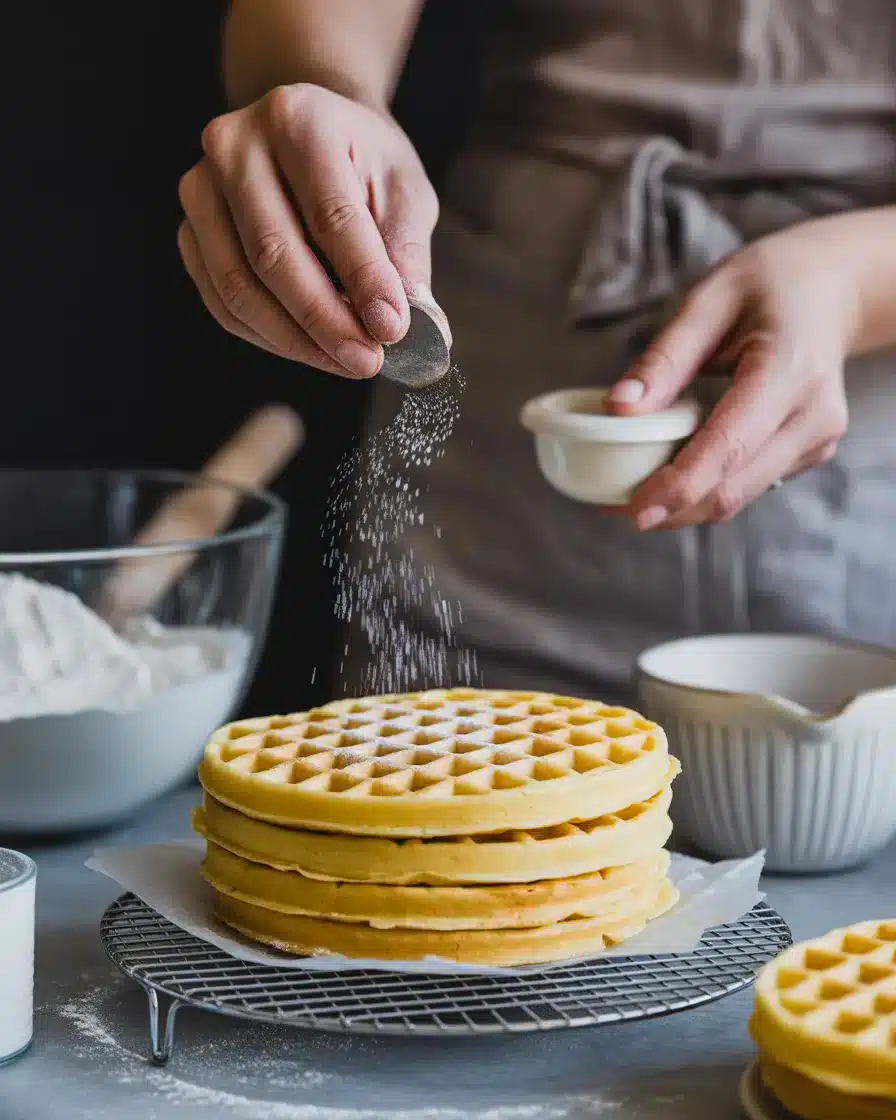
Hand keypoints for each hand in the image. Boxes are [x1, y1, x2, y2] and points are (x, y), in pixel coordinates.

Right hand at [177, 84, 438, 376]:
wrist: (309, 135)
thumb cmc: (363, 163)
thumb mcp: (404, 189)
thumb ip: (404, 248)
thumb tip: (399, 318)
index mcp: (298, 118)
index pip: (330, 213)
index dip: (362, 278)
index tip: (392, 328)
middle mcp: (235, 144)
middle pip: (273, 253)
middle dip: (325, 319)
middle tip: (368, 360)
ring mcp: (201, 188)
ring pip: (239, 285)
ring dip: (295, 339)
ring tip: (346, 361)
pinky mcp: (189, 231)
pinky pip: (222, 302)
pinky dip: (269, 337)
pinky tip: (312, 350)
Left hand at [605, 222, 856, 529]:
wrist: (830, 289)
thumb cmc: (765, 285)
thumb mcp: (708, 301)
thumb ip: (664, 358)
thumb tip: (617, 407)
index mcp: (790, 370)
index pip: (730, 444)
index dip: (680, 485)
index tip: (635, 509)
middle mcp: (813, 415)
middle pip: (733, 486)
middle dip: (673, 508)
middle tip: (615, 509)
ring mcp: (816, 440)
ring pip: (739, 496)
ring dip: (684, 508)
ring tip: (631, 499)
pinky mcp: (808, 452)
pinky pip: (749, 484)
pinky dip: (706, 490)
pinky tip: (670, 478)